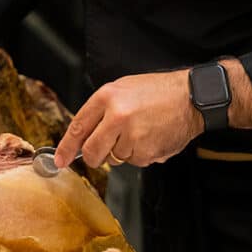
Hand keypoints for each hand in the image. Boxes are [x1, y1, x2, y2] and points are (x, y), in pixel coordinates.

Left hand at [54, 70, 203, 168]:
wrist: (191, 97)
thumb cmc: (157, 91)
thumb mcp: (123, 89)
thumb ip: (101, 111)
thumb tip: (84, 136)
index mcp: (107, 97)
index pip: (78, 127)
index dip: (66, 147)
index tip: (60, 160)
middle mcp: (117, 117)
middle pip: (92, 151)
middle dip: (95, 156)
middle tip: (104, 151)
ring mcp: (132, 136)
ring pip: (115, 158)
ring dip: (124, 151)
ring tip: (141, 130)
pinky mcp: (147, 152)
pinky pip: (135, 161)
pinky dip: (141, 154)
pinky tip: (152, 137)